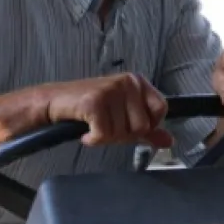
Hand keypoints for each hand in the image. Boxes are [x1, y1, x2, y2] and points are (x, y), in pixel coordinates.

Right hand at [44, 74, 171, 148]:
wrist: (55, 101)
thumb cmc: (90, 108)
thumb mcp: (123, 116)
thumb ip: (147, 129)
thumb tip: (169, 141)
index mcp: (138, 82)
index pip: (161, 109)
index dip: (147, 125)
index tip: (128, 124)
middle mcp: (128, 81)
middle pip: (142, 126)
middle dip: (122, 135)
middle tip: (106, 126)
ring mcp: (111, 90)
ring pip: (122, 133)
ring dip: (106, 137)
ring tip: (94, 126)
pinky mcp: (95, 102)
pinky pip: (104, 135)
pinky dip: (93, 139)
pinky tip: (85, 131)